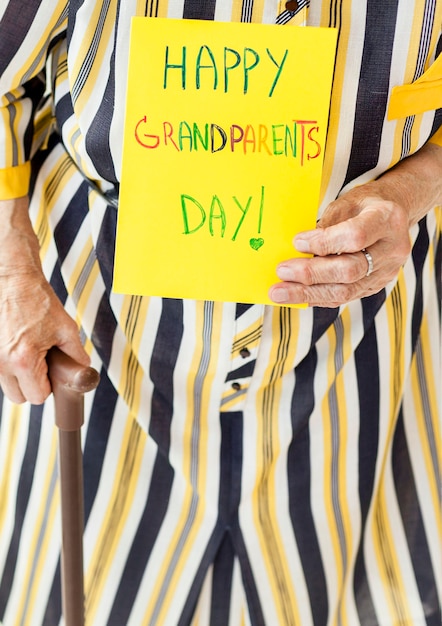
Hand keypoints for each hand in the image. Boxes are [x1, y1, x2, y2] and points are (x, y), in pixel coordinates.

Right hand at [0, 197, 89, 403]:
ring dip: (18, 376)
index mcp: (23, 360)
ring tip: (28, 351)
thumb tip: (82, 369)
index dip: (49, 386)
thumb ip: (76, 354)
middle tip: (40, 363)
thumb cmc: (37, 300)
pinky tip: (16, 345)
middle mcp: (1, 363)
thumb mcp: (66, 328)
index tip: (51, 372)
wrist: (12, 277)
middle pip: (19, 397)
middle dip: (32, 385)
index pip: (37, 397)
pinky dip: (7, 364)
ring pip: (6, 386)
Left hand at [268, 141, 441, 307]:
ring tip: (279, 293)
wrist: (393, 216)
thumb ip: (327, 223)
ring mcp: (386, 272)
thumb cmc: (365, 205)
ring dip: (308, 294)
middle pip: (350, 269)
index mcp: (386, 219)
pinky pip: (344, 297)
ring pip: (346, 291)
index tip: (297, 242)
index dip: (324, 242)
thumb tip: (300, 248)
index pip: (355, 236)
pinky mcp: (374, 287)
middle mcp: (391, 250)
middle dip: (312, 273)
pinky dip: (317, 298)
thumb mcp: (347, 202)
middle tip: (282, 271)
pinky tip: (296, 298)